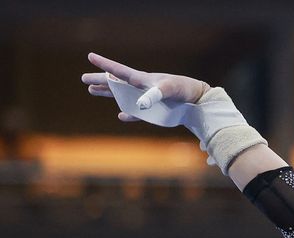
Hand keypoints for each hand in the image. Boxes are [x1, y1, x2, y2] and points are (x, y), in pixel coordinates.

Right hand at [81, 53, 210, 121]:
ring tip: (92, 90)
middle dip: (100, 80)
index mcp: (142, 79)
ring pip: (122, 95)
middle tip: (83, 78)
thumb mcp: (168, 90)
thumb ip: (153, 95)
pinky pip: (136, 113)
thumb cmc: (182, 90)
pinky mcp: (154, 111)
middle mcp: (142, 87)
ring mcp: (147, 99)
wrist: (197, 100)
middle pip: (116, 82)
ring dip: (108, 93)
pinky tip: (121, 115)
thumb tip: (138, 105)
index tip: (90, 56)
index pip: (119, 70)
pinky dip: (128, 114)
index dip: (104, 64)